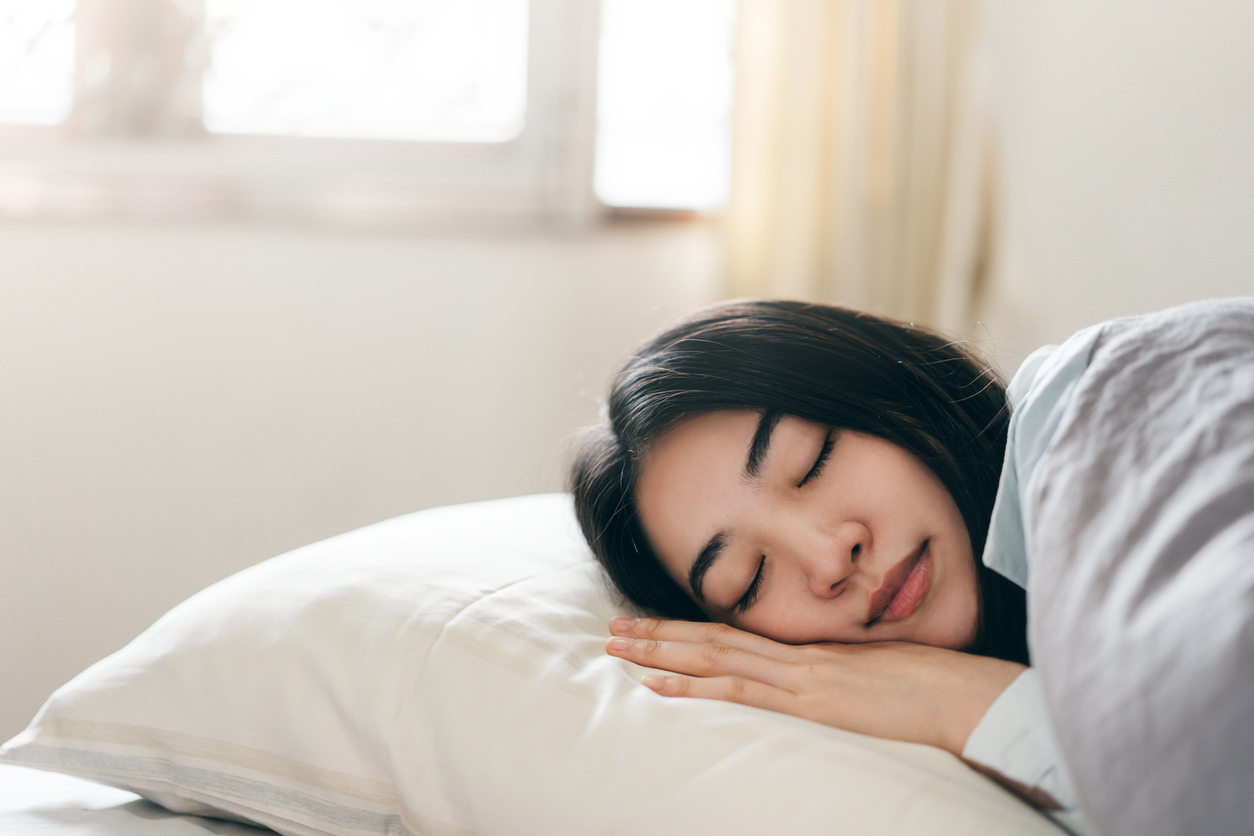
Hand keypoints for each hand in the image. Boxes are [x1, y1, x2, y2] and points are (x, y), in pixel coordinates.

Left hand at [606, 616, 1024, 755]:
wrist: (969, 696)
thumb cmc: (935, 690)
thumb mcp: (879, 678)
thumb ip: (842, 677)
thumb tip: (824, 685)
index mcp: (811, 649)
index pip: (736, 636)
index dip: (689, 629)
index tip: (649, 625)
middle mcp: (798, 655)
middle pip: (712, 638)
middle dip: (657, 633)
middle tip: (610, 629)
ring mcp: (801, 675)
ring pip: (715, 655)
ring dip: (660, 651)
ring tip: (616, 647)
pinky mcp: (810, 699)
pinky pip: (740, 690)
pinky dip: (694, 686)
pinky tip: (657, 685)